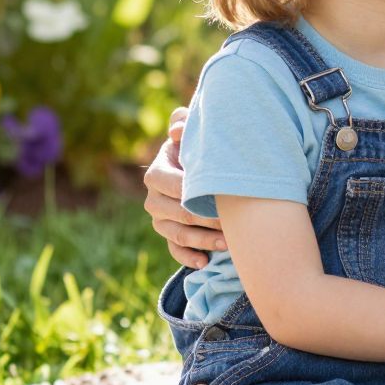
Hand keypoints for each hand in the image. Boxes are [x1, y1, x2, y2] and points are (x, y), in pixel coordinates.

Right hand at [142, 108, 225, 269]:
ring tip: (227, 243)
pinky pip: (175, 251)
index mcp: (157, 172)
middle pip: (176, 213)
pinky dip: (189, 257)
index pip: (167, 183)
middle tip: (230, 223)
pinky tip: (205, 261)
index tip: (217, 195)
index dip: (190, 191)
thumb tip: (176, 131)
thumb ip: (183, 122)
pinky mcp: (169, 237)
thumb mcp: (192, 133)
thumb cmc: (200, 149)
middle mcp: (153, 198)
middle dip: (204, 219)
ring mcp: (160, 220)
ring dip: (203, 241)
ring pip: (177, 235)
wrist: (204, 170)